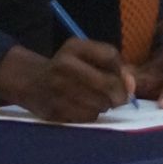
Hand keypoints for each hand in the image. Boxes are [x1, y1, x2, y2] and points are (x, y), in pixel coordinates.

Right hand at [0, 39, 133, 122]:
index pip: (111, 56)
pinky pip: (88, 117)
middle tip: (117, 97)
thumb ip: (111, 64)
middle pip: (108, 83)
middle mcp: (64, 65)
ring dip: (104, 105)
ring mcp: (58, 89)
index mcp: (73, 47)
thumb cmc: (67, 67)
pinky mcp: (55, 109)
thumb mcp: (85, 55)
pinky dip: (91, 114)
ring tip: (95, 99)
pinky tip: (83, 107)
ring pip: (101, 103)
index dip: (121, 70)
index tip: (119, 76)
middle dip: (118, 94)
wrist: (31, 81)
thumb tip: (131, 85)